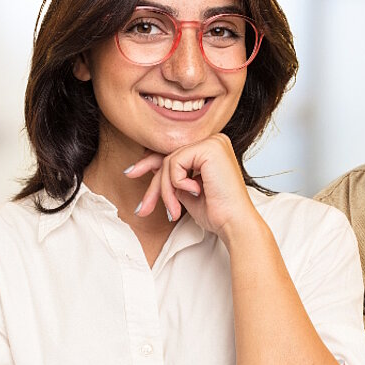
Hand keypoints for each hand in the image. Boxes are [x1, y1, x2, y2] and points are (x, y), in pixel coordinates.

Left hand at [123, 133, 252, 236]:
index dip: (150, 164)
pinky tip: (195, 193)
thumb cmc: (217, 212)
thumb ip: (173, 176)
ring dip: (165, 191)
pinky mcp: (209, 147)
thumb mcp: (186, 191)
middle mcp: (213, 140)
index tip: (131, 173)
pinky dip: (177, 183)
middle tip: (142, 208)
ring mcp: (213, 142)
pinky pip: (175, 163)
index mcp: (210, 148)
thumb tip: (150, 166)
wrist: (233, 224)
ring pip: (169, 162)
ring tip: (174, 211)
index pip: (174, 153)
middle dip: (154, 185)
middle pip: (169, 157)